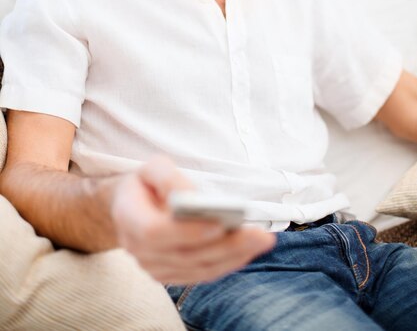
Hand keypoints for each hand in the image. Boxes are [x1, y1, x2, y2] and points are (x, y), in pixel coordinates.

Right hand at [111, 155, 274, 283]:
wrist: (131, 207)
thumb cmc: (146, 183)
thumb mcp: (153, 167)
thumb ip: (169, 178)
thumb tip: (192, 197)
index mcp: (128, 218)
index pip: (155, 233)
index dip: (187, 231)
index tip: (218, 223)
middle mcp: (138, 250)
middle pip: (185, 255)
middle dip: (225, 245)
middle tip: (260, 234)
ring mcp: (154, 267)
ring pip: (198, 269)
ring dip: (233, 256)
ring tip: (263, 240)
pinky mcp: (171, 276)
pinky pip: (202, 274)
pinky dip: (228, 263)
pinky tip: (249, 250)